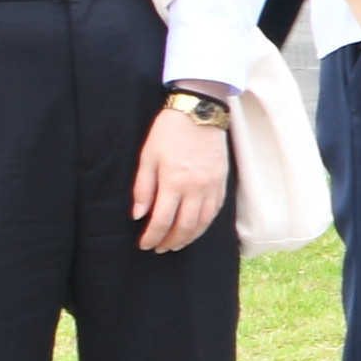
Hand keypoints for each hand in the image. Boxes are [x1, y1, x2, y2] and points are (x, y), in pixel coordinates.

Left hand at [133, 97, 229, 253]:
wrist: (199, 112)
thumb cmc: (169, 132)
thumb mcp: (147, 157)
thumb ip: (143, 188)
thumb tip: (138, 215)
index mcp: (173, 182)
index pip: (162, 220)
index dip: (151, 236)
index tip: (143, 244)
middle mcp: (195, 188)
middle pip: (184, 227)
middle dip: (170, 242)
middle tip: (158, 248)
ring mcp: (212, 186)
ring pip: (202, 222)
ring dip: (188, 237)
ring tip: (176, 244)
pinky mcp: (222, 182)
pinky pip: (215, 211)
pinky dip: (205, 224)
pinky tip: (195, 228)